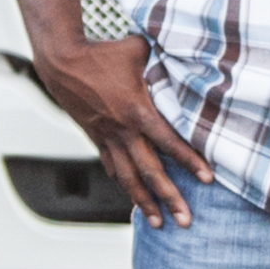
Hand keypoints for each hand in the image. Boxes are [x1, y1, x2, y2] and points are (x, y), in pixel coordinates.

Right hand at [0, 0, 199, 224]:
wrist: (61, 61)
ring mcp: (107, 138)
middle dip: (169, 198)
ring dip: (144, 202)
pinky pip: (112, 166)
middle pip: (150, 171)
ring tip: (159, 223)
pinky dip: (124, 183)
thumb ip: (165, 55)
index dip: (190, 161)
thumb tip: (190, 45)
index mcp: (136, 110)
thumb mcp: (138, 49)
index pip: (168, 142)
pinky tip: (132, 197)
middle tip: (186, 221)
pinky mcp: (95, 138)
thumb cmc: (101, 52)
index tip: (208, 179)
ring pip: (128, 178)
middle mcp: (122, 131)